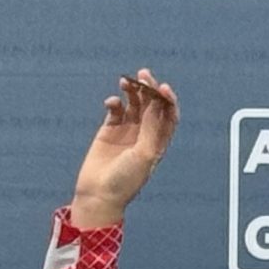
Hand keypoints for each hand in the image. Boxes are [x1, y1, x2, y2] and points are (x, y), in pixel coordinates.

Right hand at [71, 70, 179, 227]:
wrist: (99, 193)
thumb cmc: (126, 179)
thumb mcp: (144, 154)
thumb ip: (152, 129)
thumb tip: (158, 104)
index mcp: (160, 142)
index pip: (169, 115)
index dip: (167, 100)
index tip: (162, 88)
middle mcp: (146, 134)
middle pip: (151, 106)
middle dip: (149, 89)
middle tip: (143, 75)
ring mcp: (128, 131)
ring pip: (134, 105)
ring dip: (132, 91)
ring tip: (126, 80)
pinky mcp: (109, 130)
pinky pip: (115, 111)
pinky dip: (115, 103)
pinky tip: (112, 101)